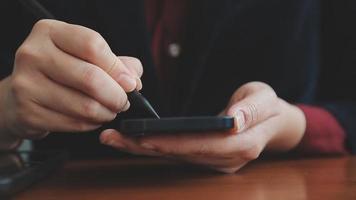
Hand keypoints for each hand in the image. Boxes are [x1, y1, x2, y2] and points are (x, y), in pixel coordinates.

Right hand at [0, 19, 142, 144]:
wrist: (23, 94)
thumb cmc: (60, 71)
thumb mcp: (85, 56)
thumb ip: (116, 63)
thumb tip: (134, 80)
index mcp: (50, 32)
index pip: (92, 45)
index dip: (117, 68)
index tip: (130, 83)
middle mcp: (33, 54)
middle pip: (91, 78)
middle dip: (117, 96)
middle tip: (123, 102)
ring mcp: (26, 84)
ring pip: (85, 105)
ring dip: (107, 113)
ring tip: (109, 111)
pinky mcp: (28, 113)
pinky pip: (74, 123)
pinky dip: (91, 124)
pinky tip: (92, 119)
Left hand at [100, 82, 305, 172]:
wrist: (272, 123)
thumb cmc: (267, 106)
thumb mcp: (265, 99)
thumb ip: (251, 109)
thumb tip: (235, 119)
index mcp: (242, 145)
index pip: (201, 145)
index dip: (171, 142)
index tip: (143, 136)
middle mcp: (226, 160)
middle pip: (181, 155)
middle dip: (146, 147)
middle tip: (114, 137)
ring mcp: (216, 163)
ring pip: (175, 158)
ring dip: (144, 149)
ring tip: (115, 139)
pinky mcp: (207, 160)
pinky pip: (178, 156)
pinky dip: (155, 148)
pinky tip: (135, 141)